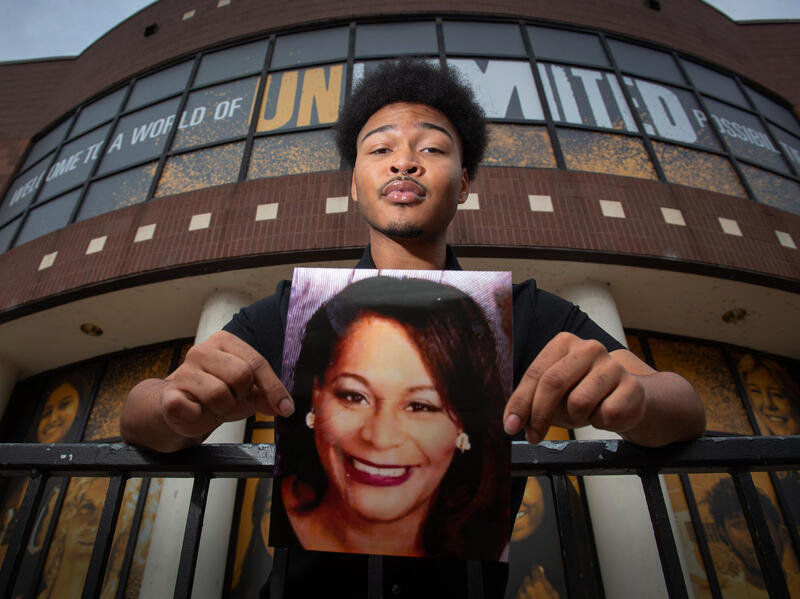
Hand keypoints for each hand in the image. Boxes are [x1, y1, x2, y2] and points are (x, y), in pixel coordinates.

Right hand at [161, 331, 292, 437]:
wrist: (177, 408)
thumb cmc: (214, 394)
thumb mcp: (246, 392)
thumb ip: (265, 395)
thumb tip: (284, 406)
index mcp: (224, 341)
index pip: (257, 363)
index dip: (273, 388)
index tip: (285, 408)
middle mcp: (202, 351)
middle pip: (240, 375)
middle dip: (242, 396)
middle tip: (232, 400)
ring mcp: (183, 371)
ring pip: (219, 394)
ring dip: (223, 409)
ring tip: (214, 407)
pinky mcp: (169, 395)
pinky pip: (191, 409)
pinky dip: (199, 418)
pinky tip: (196, 412)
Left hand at [503, 332, 646, 443]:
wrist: (627, 398)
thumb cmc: (583, 393)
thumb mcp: (554, 395)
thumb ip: (532, 403)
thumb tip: (513, 422)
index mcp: (564, 344)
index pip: (536, 374)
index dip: (520, 402)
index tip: (511, 426)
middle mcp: (589, 348)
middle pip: (553, 382)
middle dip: (539, 414)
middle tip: (534, 435)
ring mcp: (613, 366)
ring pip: (579, 402)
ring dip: (575, 419)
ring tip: (582, 414)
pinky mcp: (632, 386)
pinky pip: (606, 415)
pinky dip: (600, 423)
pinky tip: (604, 414)